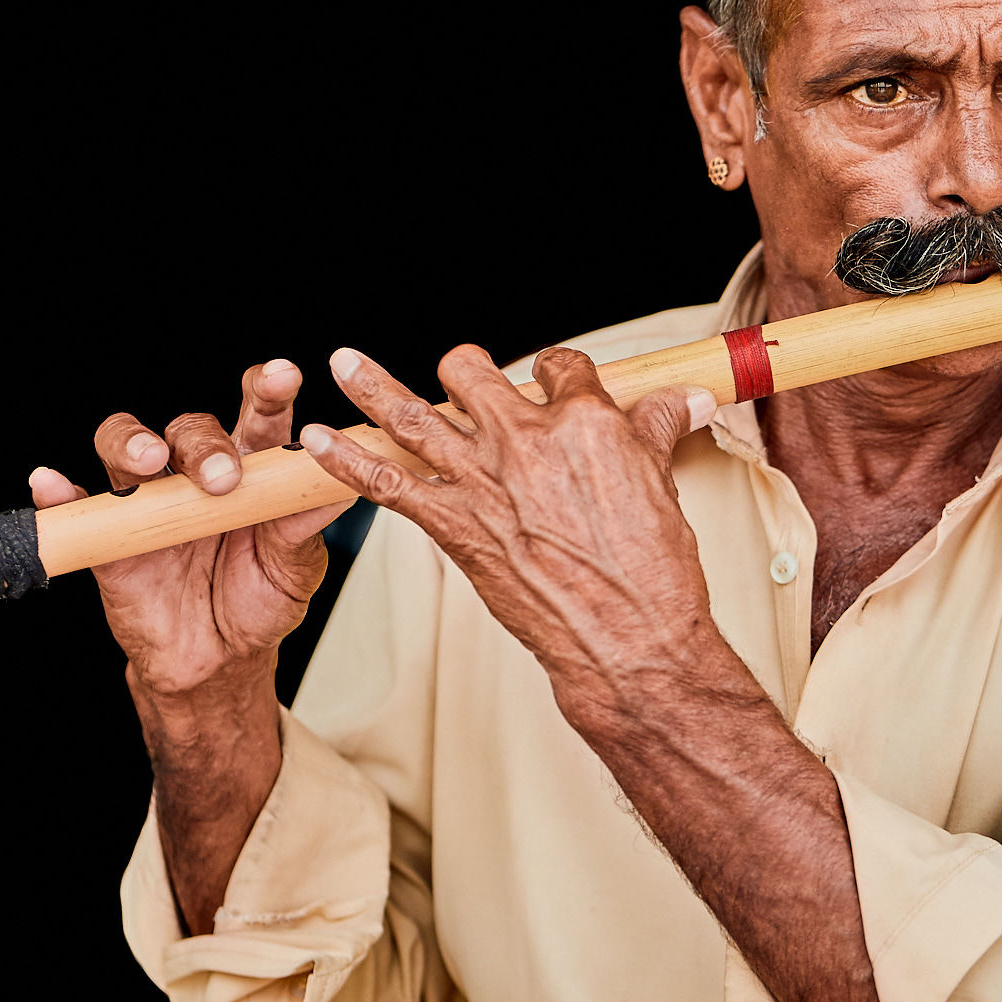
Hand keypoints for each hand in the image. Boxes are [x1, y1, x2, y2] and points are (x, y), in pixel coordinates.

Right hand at [31, 360, 339, 699]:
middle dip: (204, 444)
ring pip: (127, 445)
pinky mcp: (111, 535)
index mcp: (252, 471)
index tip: (283, 376)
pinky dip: (60, 490)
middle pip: (191, 428)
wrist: (219, 660)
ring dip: (133, 443)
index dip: (268, 390)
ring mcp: (150, 501)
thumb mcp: (295, 568)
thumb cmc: (262, 602)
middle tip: (221, 479)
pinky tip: (52, 482)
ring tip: (149, 461)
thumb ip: (304, 526)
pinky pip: (77, 503)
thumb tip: (335, 483)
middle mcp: (196, 474)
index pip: (258, 416)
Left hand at [299, 344, 717, 728]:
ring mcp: (485, 481)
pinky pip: (386, 484)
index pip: (559, 366)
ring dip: (371, 384)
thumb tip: (685, 397)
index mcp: (586, 422)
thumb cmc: (652, 571)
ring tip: (342, 362)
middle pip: (473, 373)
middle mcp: (527, 440)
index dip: (553, 374)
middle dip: (464, 370)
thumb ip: (658, 430)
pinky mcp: (455, 526)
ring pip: (414, 415)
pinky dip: (344, 462)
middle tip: (459, 381)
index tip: (549, 385)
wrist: (628, 639)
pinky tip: (317, 441)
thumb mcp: (662, 485)